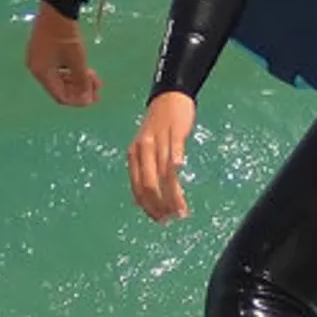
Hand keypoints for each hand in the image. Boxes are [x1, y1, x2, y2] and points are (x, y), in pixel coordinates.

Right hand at [26, 13, 100, 106]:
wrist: (56, 8)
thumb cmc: (66, 36)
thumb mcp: (78, 61)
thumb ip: (82, 82)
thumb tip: (87, 100)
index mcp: (41, 74)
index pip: (60, 96)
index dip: (78, 100)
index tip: (94, 97)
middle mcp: (36, 68)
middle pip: (60, 87)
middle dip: (80, 88)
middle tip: (98, 88)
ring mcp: (38, 58)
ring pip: (60, 76)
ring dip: (78, 78)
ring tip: (95, 77)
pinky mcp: (42, 49)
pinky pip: (57, 66)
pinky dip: (71, 69)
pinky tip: (84, 67)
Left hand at [127, 90, 197, 221]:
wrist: (169, 96)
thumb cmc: (160, 127)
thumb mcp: (147, 148)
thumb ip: (144, 172)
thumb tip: (141, 202)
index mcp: (134, 155)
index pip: (138, 188)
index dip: (148, 207)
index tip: (160, 220)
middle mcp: (143, 149)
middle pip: (149, 184)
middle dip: (160, 205)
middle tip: (172, 218)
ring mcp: (159, 140)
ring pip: (163, 172)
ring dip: (173, 194)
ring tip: (181, 210)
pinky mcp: (174, 131)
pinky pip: (174, 147)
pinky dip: (175, 159)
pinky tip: (181, 170)